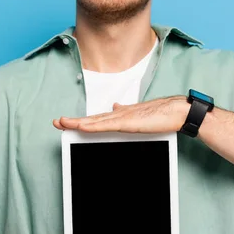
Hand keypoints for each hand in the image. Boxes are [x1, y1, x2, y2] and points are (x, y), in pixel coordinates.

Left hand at [53, 96, 188, 132]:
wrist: (176, 111)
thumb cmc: (162, 114)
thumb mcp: (139, 115)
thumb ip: (126, 112)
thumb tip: (115, 107)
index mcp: (121, 115)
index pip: (97, 118)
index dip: (82, 120)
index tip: (68, 122)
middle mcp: (119, 114)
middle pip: (92, 119)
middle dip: (74, 121)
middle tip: (58, 122)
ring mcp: (122, 118)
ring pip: (95, 121)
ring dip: (78, 122)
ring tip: (63, 124)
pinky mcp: (127, 122)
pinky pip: (106, 125)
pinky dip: (92, 125)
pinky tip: (82, 127)